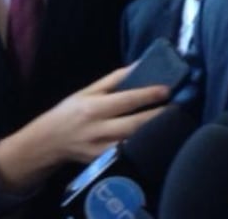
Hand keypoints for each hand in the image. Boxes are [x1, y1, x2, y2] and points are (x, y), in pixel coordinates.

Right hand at [0, 67, 169, 193]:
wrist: (47, 142)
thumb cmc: (70, 111)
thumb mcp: (87, 91)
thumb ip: (114, 79)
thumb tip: (140, 64)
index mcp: (94, 108)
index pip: (126, 100)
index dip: (148, 95)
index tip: (167, 89)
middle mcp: (98, 130)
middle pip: (134, 124)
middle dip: (159, 117)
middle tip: (179, 108)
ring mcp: (102, 150)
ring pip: (134, 143)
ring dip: (155, 134)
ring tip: (174, 124)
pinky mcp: (104, 163)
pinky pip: (129, 155)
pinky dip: (144, 148)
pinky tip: (158, 140)